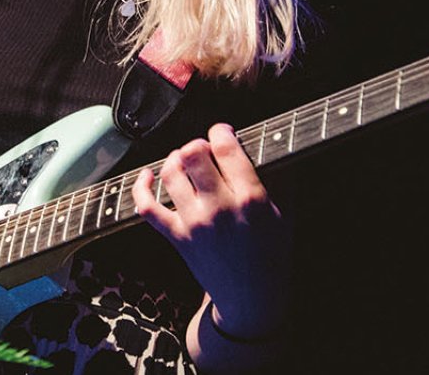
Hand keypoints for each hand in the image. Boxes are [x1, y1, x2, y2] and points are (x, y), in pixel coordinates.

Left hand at [131, 123, 292, 337]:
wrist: (251, 297)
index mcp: (251, 198)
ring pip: (170, 173)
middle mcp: (219, 208)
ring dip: (175, 159)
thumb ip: (280, 177)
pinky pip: (147, 207)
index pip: (226, 147)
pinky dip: (141, 187)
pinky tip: (148, 176)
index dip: (221, 131)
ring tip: (184, 160)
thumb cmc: (271, 252)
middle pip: (192, 154)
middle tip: (204, 150)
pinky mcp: (177, 237)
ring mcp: (194, 223)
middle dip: (197, 143)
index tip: (223, 132)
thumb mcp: (287, 212)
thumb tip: (270, 144)